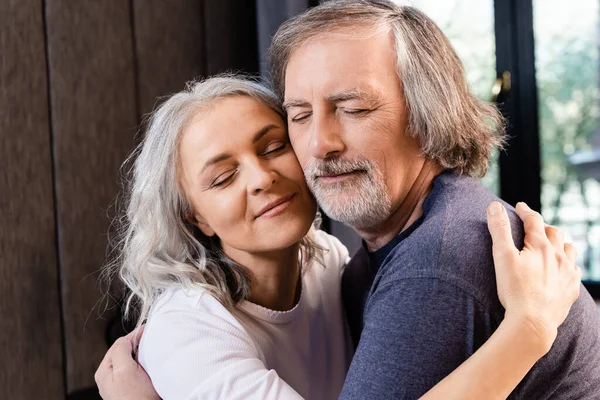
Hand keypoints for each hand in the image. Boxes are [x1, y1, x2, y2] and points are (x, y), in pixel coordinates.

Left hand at [95, 326, 159, 399]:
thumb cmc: (136, 399)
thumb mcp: (125, 370)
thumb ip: (120, 351)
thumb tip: (124, 339)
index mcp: (104, 371)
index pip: (118, 344)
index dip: (133, 335)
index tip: (147, 329)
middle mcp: (109, 377)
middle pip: (123, 351)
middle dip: (136, 344)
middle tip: (150, 337)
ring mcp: (119, 383)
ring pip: (130, 359)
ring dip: (140, 353)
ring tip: (150, 349)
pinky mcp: (130, 388)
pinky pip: (135, 369)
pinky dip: (142, 363)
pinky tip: (149, 364)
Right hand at [486, 201, 581, 352]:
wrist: (533, 323)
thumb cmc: (515, 290)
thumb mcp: (502, 257)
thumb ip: (499, 229)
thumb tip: (494, 206)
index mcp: (540, 246)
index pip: (534, 220)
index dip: (525, 211)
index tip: (519, 207)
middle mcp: (558, 256)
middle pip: (554, 232)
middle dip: (543, 226)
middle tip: (532, 226)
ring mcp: (568, 273)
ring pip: (569, 249)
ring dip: (560, 242)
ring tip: (551, 244)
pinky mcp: (571, 289)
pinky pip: (575, 270)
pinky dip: (568, 263)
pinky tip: (562, 268)